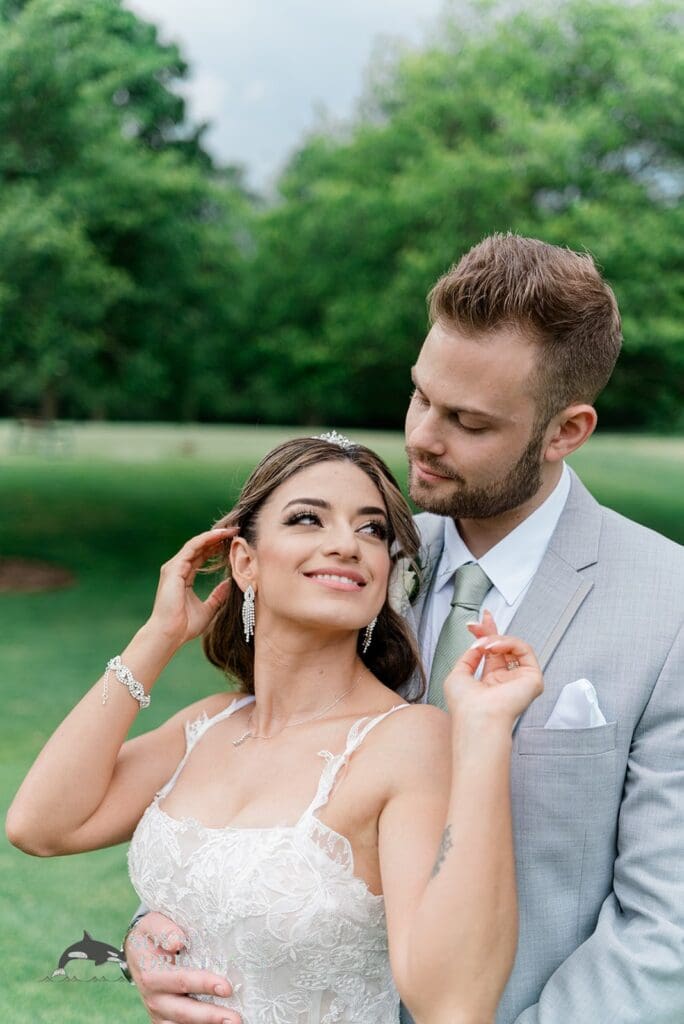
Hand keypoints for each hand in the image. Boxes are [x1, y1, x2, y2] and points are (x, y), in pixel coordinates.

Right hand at [124, 911, 240, 1023]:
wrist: (138, 950)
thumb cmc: (152, 934)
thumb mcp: (153, 924)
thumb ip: (164, 930)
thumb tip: (177, 941)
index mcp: (151, 974)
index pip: (181, 981)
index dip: (204, 984)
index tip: (227, 987)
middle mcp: (154, 998)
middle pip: (183, 1012)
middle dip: (210, 1016)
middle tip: (235, 1018)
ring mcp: (159, 1012)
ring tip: (232, 1023)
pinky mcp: (165, 1019)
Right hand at [146, 528, 236, 647]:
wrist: (169, 634)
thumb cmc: (185, 626)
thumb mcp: (208, 609)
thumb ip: (218, 596)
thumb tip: (231, 585)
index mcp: (183, 577)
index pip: (201, 556)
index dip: (216, 548)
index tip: (233, 542)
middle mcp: (177, 569)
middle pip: (199, 547)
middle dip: (217, 538)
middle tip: (235, 531)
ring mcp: (174, 567)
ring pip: (196, 544)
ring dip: (214, 535)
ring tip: (231, 530)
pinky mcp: (174, 568)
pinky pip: (192, 548)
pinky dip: (206, 540)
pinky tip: (220, 536)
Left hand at [444, 619, 542, 726]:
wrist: (476, 717)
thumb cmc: (464, 705)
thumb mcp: (458, 675)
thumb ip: (468, 658)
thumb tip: (478, 645)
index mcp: (490, 682)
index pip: (492, 654)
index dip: (486, 635)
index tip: (476, 624)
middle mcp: (506, 681)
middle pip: (504, 646)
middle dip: (492, 630)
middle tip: (483, 619)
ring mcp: (520, 679)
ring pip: (514, 646)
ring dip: (496, 639)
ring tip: (484, 644)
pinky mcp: (533, 678)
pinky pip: (524, 650)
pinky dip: (508, 643)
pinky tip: (494, 647)